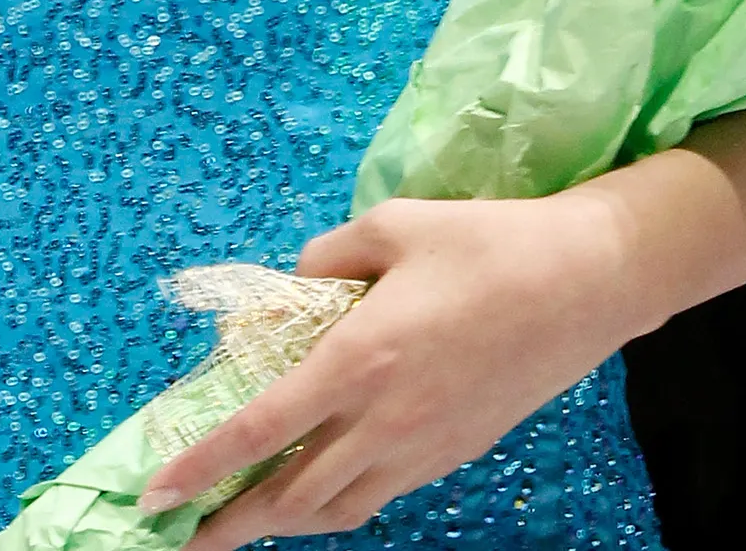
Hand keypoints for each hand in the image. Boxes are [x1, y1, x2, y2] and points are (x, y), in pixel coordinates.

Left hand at [149, 193, 640, 544]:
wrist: (586, 282)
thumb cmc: (489, 243)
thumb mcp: (397, 225)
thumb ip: (330, 257)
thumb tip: (291, 289)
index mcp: (361, 358)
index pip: (261, 429)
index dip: (203, 466)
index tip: (158, 492)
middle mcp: (384, 419)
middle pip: (290, 495)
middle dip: (229, 521)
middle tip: (185, 536)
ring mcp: (422, 447)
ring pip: (334, 509)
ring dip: (282, 521)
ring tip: (245, 520)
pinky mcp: (453, 454)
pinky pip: (377, 495)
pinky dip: (335, 503)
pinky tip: (324, 487)